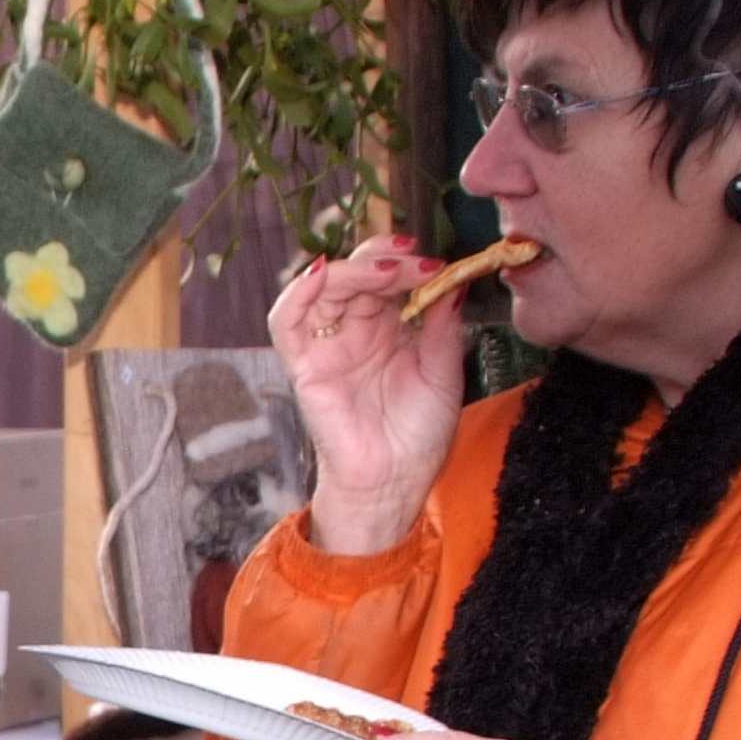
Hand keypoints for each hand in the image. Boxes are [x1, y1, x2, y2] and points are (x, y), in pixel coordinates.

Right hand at [268, 239, 468, 556]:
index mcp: (387, 327)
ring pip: (321, 287)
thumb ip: (443, 325)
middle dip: (383, 259)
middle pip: (354, 273)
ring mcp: (326, 346)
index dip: (406, 263)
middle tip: (414, 261)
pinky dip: (298, 292)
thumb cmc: (419, 434)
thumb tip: (453, 280)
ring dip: (351, 269)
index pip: (386, 278)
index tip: (435, 262)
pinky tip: (322, 274)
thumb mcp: (444, 371)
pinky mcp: (304, 366)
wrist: (395, 480)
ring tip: (386, 271)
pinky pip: (287, 321)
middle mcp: (353, 330)